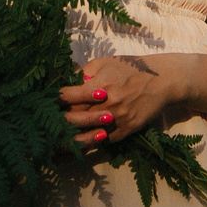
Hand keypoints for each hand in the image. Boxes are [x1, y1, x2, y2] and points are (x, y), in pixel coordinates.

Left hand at [57, 53, 206, 152]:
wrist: (163, 82)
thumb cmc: (131, 68)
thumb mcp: (106, 62)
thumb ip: (84, 71)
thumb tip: (64, 79)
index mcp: (100, 85)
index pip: (68, 97)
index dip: (54, 100)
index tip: (44, 102)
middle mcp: (107, 105)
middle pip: (74, 118)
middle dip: (57, 121)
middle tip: (42, 123)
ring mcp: (117, 121)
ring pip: (86, 135)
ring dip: (69, 138)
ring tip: (52, 141)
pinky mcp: (126, 131)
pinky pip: (103, 141)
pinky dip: (88, 143)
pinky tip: (75, 144)